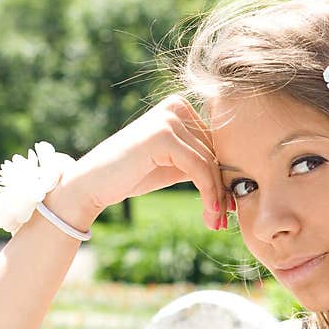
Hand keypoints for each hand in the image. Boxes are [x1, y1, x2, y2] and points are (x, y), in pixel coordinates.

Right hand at [60, 94, 229, 230]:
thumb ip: (199, 162)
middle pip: (215, 153)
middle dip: (222, 190)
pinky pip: (198, 168)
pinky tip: (209, 212)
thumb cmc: (131, 176)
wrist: (92, 184)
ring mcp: (168, 117)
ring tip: (216, 222)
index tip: (229, 208)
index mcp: (180, 108)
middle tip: (223, 221)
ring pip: (209, 162)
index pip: (215, 144)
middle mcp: (176, 106)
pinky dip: (207, 193)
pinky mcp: (162, 135)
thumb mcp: (173, 166)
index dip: (224, 177)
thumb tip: (236, 177)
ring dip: (216, 197)